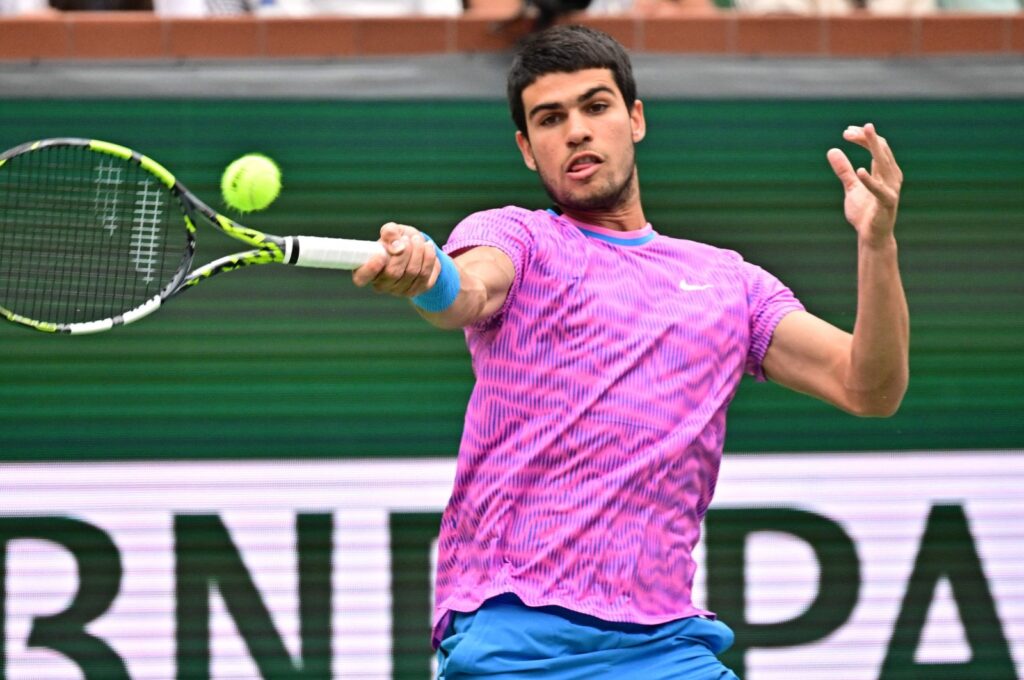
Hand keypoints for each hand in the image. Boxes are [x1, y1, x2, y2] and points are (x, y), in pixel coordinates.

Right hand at [352, 222, 439, 296]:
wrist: (415, 248)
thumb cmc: (397, 240)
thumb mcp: (391, 231)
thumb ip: (390, 233)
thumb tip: (397, 246)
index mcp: (366, 270)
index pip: (361, 278)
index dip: (370, 269)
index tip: (381, 255)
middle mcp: (382, 284)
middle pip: (393, 272)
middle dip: (405, 252)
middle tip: (409, 238)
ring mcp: (400, 290)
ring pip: (412, 273)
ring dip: (418, 252)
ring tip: (418, 240)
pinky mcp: (418, 290)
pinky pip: (426, 275)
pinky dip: (429, 258)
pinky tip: (427, 248)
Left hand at [826, 123, 902, 246]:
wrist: (872, 236)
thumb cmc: (865, 212)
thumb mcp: (851, 187)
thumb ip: (843, 170)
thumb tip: (832, 150)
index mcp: (885, 171)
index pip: (878, 147)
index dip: (863, 138)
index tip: (846, 132)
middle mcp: (891, 177)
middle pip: (882, 150)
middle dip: (866, 138)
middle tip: (848, 131)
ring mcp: (891, 189)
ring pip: (884, 163)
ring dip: (873, 147)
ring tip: (863, 134)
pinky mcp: (887, 203)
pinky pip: (879, 190)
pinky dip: (870, 181)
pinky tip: (859, 171)